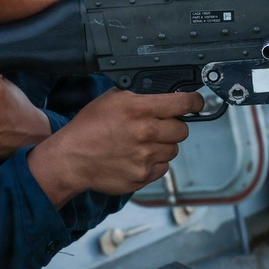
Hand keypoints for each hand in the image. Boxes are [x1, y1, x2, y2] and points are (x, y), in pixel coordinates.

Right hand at [27, 88, 203, 206]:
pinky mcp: (142, 177)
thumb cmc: (88, 127)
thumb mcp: (111, 99)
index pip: (183, 103)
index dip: (194, 101)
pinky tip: (136, 157)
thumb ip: (139, 95)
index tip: (196, 103)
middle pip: (182, 130)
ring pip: (173, 150)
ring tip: (142, 143)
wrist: (71, 159)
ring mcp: (145, 157)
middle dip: (173, 127)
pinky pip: (162, 168)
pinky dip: (154, 163)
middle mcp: (145, 133)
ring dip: (163, 146)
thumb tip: (164, 92)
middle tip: (158, 127)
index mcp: (139, 109)